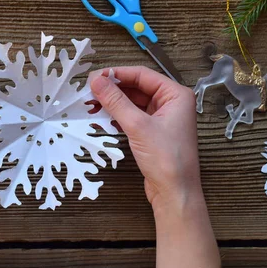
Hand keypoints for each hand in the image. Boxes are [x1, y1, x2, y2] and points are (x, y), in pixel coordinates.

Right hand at [90, 66, 200, 210]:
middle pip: (137, 88)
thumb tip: (97, 81)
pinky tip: (103, 117)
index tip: (95, 76)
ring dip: (114, 103)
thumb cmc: (167, 160)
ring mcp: (163, 119)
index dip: (117, 74)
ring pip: (133, 103)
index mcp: (176, 95)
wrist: (175, 193)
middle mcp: (172, 104)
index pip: (142, 75)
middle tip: (90, 91)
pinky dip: (118, 116)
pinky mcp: (154, 133)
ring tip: (92, 104)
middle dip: (113, 90)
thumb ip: (116, 101)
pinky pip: (133, 117)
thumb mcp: (137, 126)